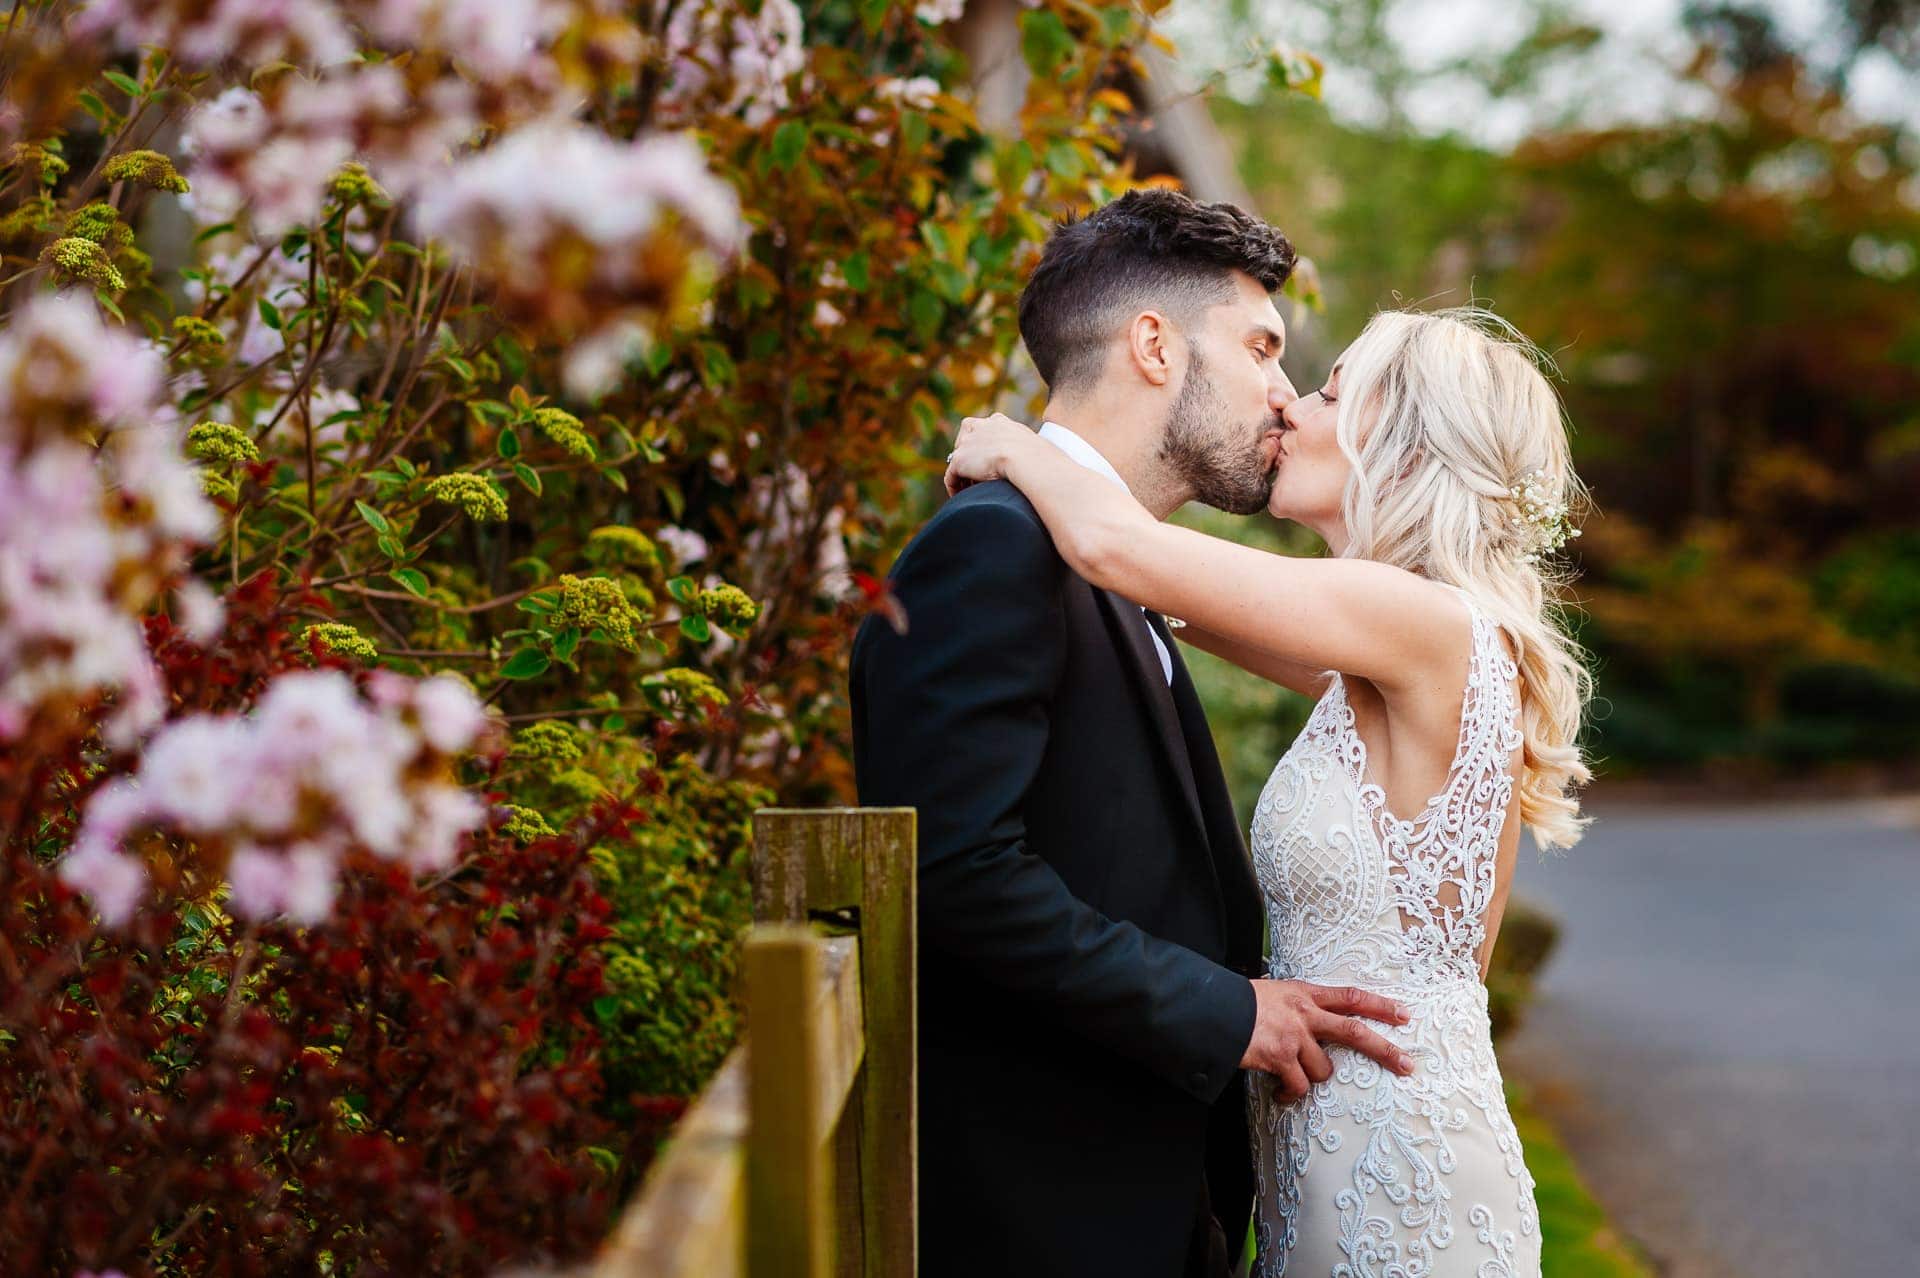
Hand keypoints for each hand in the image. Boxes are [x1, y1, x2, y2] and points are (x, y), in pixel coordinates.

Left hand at [943, 412, 1037, 497]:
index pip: (983, 430)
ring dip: (963, 474)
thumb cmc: (1038, 459)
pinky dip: (954, 487)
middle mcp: (979, 427)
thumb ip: (1027, 451)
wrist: (1027, 460)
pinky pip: (950, 476)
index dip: (983, 448)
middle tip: (976, 480)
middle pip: (966, 442)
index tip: (988, 463)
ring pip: (958, 460)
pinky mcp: (959, 459)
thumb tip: (1041, 462)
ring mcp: (967, 443)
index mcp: (998, 422)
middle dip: (970, 459)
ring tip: (969, 491)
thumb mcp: (1034, 448)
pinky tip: (961, 498)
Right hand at [1240, 979, 1414, 1100]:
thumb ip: (1294, 1006)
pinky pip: (1298, 1086)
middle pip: (1355, 1032)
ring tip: (1293, 1079)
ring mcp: (1294, 1036)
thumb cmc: (1236, 1002)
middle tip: (1407, 1065)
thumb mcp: (1271, 993)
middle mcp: (1304, 1013)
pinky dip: (1290, 1094)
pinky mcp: (1280, 1058)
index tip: (1403, 1014)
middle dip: (1385, 1049)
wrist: (1209, 1009)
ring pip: (1323, 1070)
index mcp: (1303, 993)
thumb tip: (1307, 1022)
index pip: (1350, 996)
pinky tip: (1279, 1093)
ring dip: (1312, 1079)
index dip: (1379, 1005)